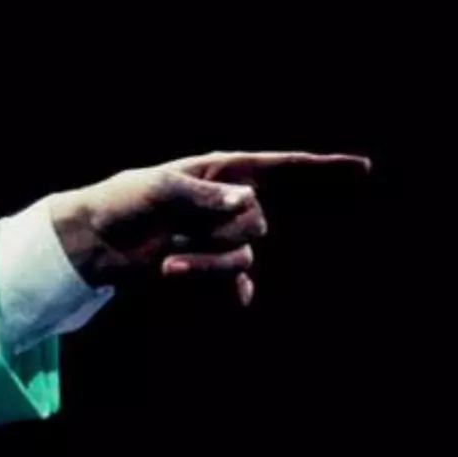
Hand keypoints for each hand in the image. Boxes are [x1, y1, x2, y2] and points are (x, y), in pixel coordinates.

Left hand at [49, 150, 372, 305]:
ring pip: (242, 260)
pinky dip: (215, 288)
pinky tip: (183, 277)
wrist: (94, 241)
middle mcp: (230, 207)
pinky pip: (235, 288)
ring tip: (166, 260)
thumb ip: (204, 194)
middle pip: (257, 226)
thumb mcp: (157, 188)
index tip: (363, 168)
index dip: (323, 169)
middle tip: (174, 231)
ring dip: (204, 264)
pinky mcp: (212, 273)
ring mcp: (222, 241)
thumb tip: (249, 202)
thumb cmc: (122, 202)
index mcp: (222, 174)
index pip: (282, 169)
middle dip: (218, 234)